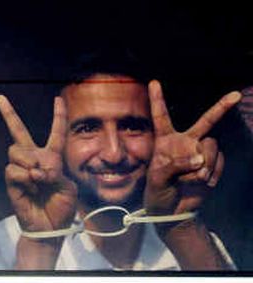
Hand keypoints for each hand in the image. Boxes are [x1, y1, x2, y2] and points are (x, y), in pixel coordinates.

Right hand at [0, 95, 76, 232]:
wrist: (50, 227)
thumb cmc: (61, 207)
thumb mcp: (68, 187)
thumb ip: (56, 172)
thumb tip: (36, 168)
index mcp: (52, 158)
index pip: (56, 133)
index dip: (58, 116)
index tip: (58, 99)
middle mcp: (34, 159)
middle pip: (19, 131)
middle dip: (9, 113)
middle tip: (0, 98)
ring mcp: (21, 169)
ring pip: (16, 150)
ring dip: (29, 162)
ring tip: (37, 179)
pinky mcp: (11, 181)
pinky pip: (12, 169)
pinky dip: (24, 178)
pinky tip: (30, 188)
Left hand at [144, 80, 240, 214]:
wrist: (174, 212)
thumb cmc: (158, 192)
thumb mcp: (157, 178)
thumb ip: (175, 165)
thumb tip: (199, 158)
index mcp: (165, 141)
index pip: (161, 117)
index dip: (158, 99)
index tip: (154, 82)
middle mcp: (185, 142)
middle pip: (206, 121)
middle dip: (221, 107)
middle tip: (236, 95)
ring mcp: (201, 153)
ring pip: (211, 146)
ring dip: (204, 164)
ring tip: (194, 179)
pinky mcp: (213, 165)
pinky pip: (219, 162)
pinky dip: (212, 173)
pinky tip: (203, 183)